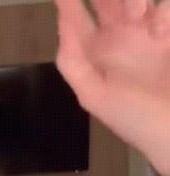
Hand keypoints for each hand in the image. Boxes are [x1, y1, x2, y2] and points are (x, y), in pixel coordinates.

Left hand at [54, 0, 169, 175]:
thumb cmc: (134, 119)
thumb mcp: (95, 96)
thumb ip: (74, 63)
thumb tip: (62, 23)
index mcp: (97, 55)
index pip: (77, 19)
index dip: (69, 4)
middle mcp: (120, 38)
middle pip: (108, 1)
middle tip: (122, 9)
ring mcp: (149, 32)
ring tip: (137, 13)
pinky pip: (166, 7)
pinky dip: (163, 10)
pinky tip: (159, 26)